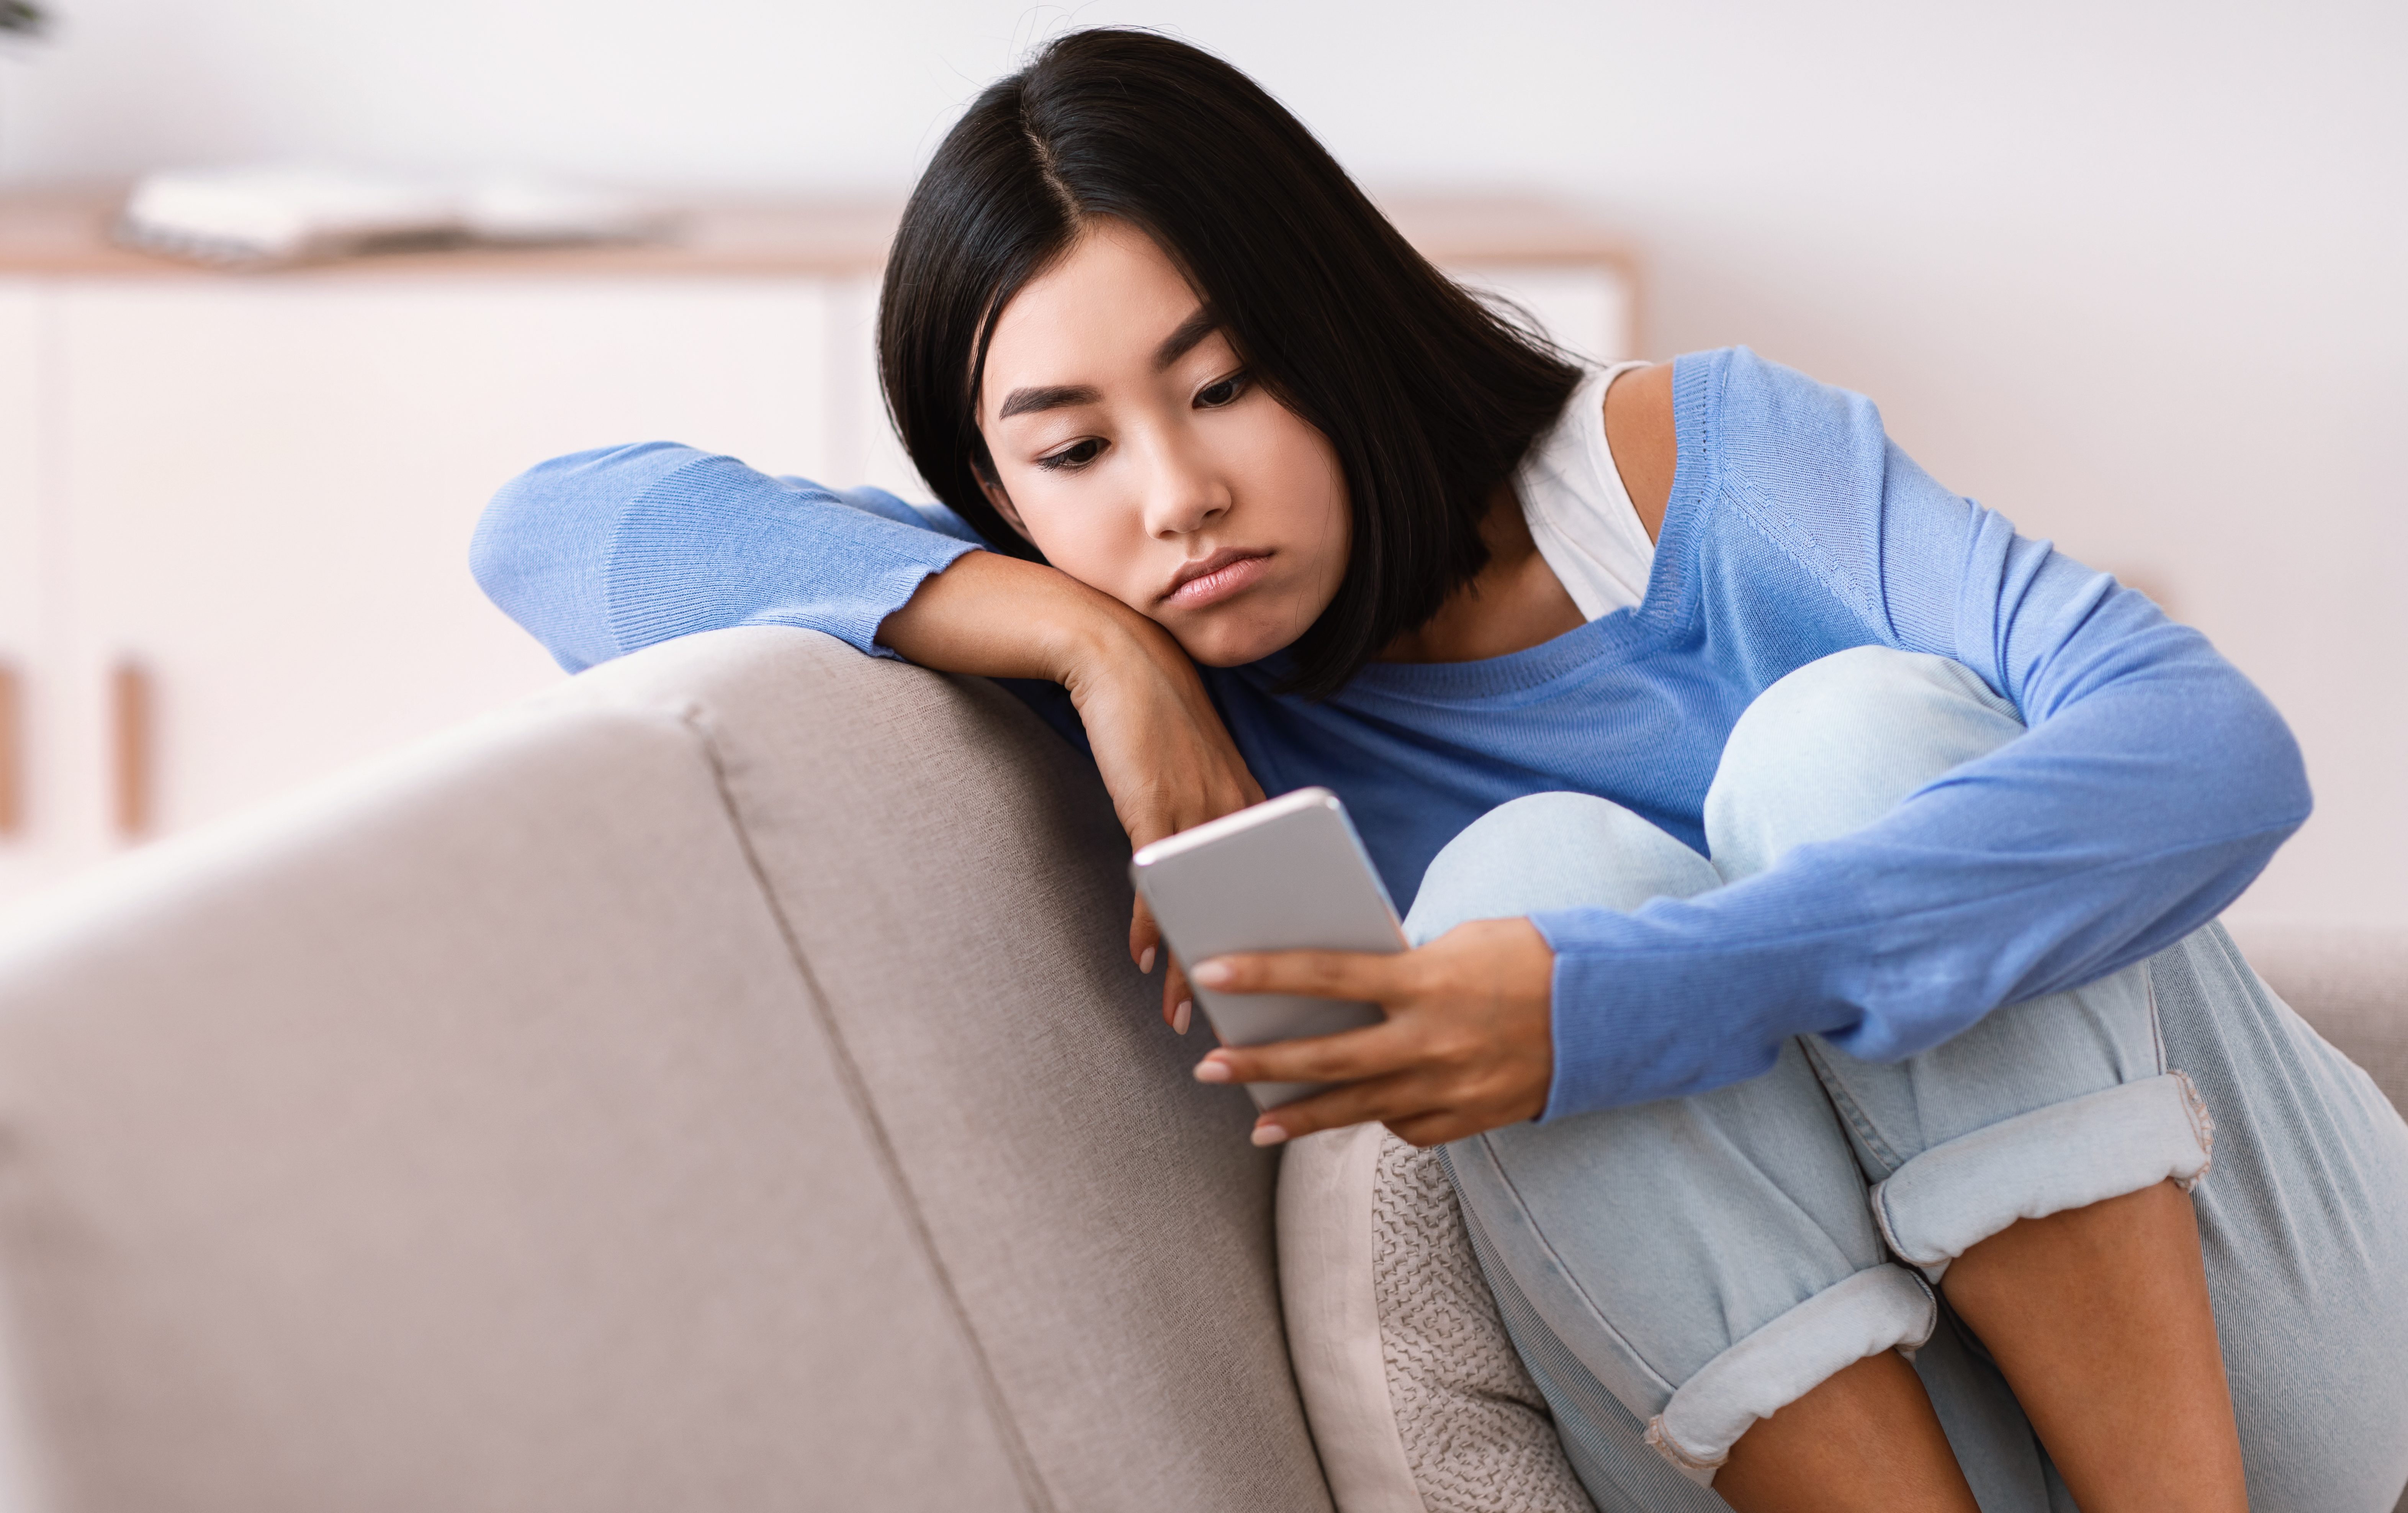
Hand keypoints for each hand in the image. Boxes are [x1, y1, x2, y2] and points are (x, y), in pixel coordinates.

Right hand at [1061, 614, 1263, 1027]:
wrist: (1118, 655)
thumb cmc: (1155, 708)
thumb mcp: (1197, 761)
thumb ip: (1211, 806)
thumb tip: (1206, 860)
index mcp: (1249, 798)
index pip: (1276, 882)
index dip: (1280, 934)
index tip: (1283, 980)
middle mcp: (1232, 806)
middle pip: (1246, 905)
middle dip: (1242, 969)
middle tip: (1243, 1021)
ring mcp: (1194, 806)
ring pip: (1203, 904)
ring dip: (1189, 965)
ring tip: (1183, 1011)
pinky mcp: (1151, 803)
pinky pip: (1157, 879)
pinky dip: (1151, 922)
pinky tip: (1143, 956)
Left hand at [1187, 917, 1554, 1146]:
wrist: (1613, 1011)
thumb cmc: (1532, 958)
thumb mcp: (1461, 942)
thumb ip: (1403, 965)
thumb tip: (1348, 984)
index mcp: (1428, 981)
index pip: (1327, 976)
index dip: (1265, 975)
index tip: (1211, 972)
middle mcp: (1433, 1041)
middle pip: (1327, 1059)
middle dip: (1260, 1065)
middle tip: (1208, 1067)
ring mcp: (1451, 1089)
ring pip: (1358, 1110)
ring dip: (1302, 1119)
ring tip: (1259, 1125)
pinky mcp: (1469, 1120)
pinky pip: (1407, 1127)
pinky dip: (1381, 1118)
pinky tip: (1358, 1114)